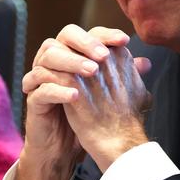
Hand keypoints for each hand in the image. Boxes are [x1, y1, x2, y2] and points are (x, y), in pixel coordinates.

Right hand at [12, 25, 147, 179]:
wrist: (67, 146)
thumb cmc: (88, 114)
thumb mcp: (109, 93)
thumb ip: (124, 76)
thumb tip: (146, 63)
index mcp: (75, 54)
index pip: (88, 33)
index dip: (105, 34)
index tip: (124, 41)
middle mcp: (57, 60)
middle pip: (65, 36)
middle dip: (85, 42)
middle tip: (103, 55)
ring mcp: (41, 78)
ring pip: (47, 57)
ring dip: (71, 61)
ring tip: (92, 72)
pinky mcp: (33, 100)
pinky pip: (40, 89)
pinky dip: (58, 90)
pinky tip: (76, 95)